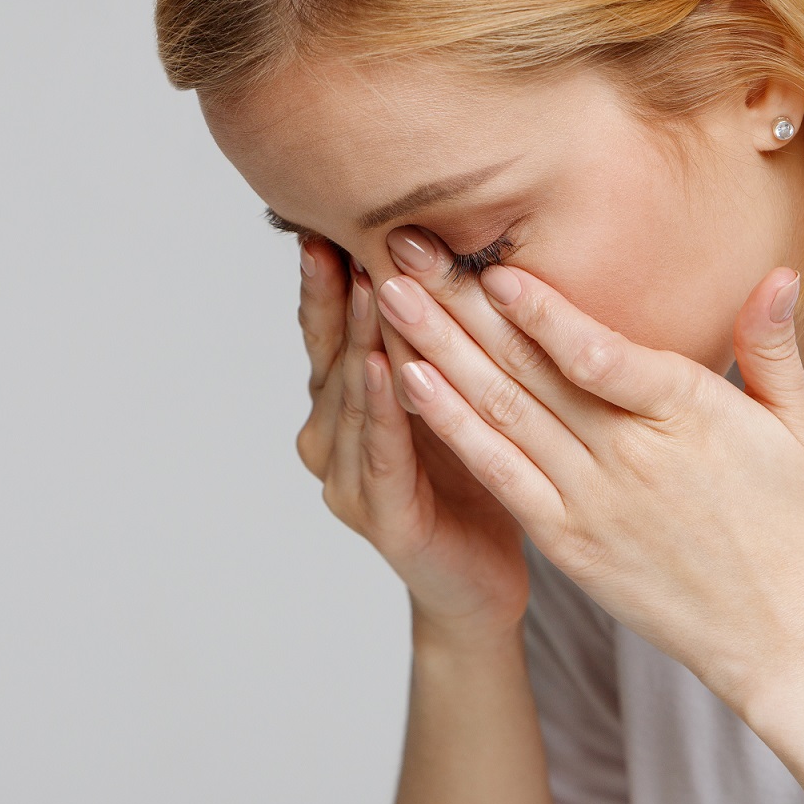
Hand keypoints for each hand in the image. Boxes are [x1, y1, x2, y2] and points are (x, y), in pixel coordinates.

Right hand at [292, 238, 529, 644]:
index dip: (322, 280)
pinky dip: (379, 409)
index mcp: (342, 404)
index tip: (321, 223)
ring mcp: (347, 479)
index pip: (327, 330)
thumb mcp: (447, 393)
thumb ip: (429, 338)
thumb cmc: (468, 474)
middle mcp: (330, 437)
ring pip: (351, 397)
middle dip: (336, 296)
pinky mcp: (379, 516)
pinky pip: (380, 452)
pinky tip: (381, 368)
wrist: (481, 580)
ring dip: (357, 339)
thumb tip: (441, 248)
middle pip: (331, 354)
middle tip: (335, 237)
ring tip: (363, 285)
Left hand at [372, 227, 803, 711]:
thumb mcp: (800, 427)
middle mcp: (629, 455)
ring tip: (390, 298)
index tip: (487, 263)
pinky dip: (451, 427)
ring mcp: (590, 500)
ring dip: (439, 351)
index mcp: (687, 414)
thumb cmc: (793, 524)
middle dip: (461, 304)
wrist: (780, 637)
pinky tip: (410, 384)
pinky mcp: (565, 540)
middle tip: (408, 249)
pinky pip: (498, 473)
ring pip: (501, 411)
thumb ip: (772, 345)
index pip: (598, 352)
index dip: (539, 308)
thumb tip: (778, 272)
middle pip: (531, 368)